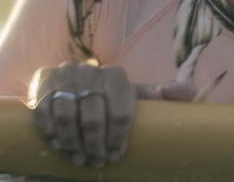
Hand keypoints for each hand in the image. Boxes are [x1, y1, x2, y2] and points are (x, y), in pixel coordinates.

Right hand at [29, 62, 196, 167]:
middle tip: (97, 162)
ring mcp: (64, 77)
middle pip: (93, 116)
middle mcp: (89, 72)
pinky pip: (43, 112)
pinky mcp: (42, 85)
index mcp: (116, 76)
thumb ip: (160, 95)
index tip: (116, 155)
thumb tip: (191, 91)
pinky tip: (59, 146)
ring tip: (80, 159)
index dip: (119, 136)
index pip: (121, 109)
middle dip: (96, 144)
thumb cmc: (110, 95)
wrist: (72, 82)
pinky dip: (52, 132)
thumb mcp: (133, 94)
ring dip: (73, 143)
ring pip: (67, 116)